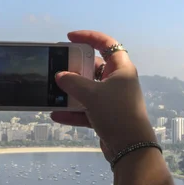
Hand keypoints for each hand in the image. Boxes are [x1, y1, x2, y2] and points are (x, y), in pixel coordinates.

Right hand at [51, 31, 155, 159]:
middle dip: (75, 69)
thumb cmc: (116, 113)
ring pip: (89, 90)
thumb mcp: (92, 94)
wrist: (130, 147)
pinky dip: (74, 112)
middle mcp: (118, 81)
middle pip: (94, 68)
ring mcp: (113, 99)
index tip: (70, 37)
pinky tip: (56, 115)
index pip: (107, 44)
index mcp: (121, 68)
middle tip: (58, 67)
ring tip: (53, 92)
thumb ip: (73, 83)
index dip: (89, 37)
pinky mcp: (108, 116)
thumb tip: (60, 76)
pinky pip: (87, 109)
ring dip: (72, 92)